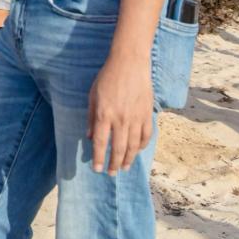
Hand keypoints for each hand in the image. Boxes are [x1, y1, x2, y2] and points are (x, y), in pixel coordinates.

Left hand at [87, 52, 153, 174]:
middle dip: (114, 163)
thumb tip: (90, 137)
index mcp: (104, 115)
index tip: (96, 169)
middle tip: (110, 173)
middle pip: (118, 148)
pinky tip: (137, 151)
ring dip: (128, 159)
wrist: (130, 64)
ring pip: (133, 145)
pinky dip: (142, 146)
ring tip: (123, 168)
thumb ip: (91, 118)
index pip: (101, 143)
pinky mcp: (148, 114)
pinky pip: (146, 135)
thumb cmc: (107, 78)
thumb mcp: (92, 96)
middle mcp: (121, 119)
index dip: (99, 158)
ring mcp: (136, 118)